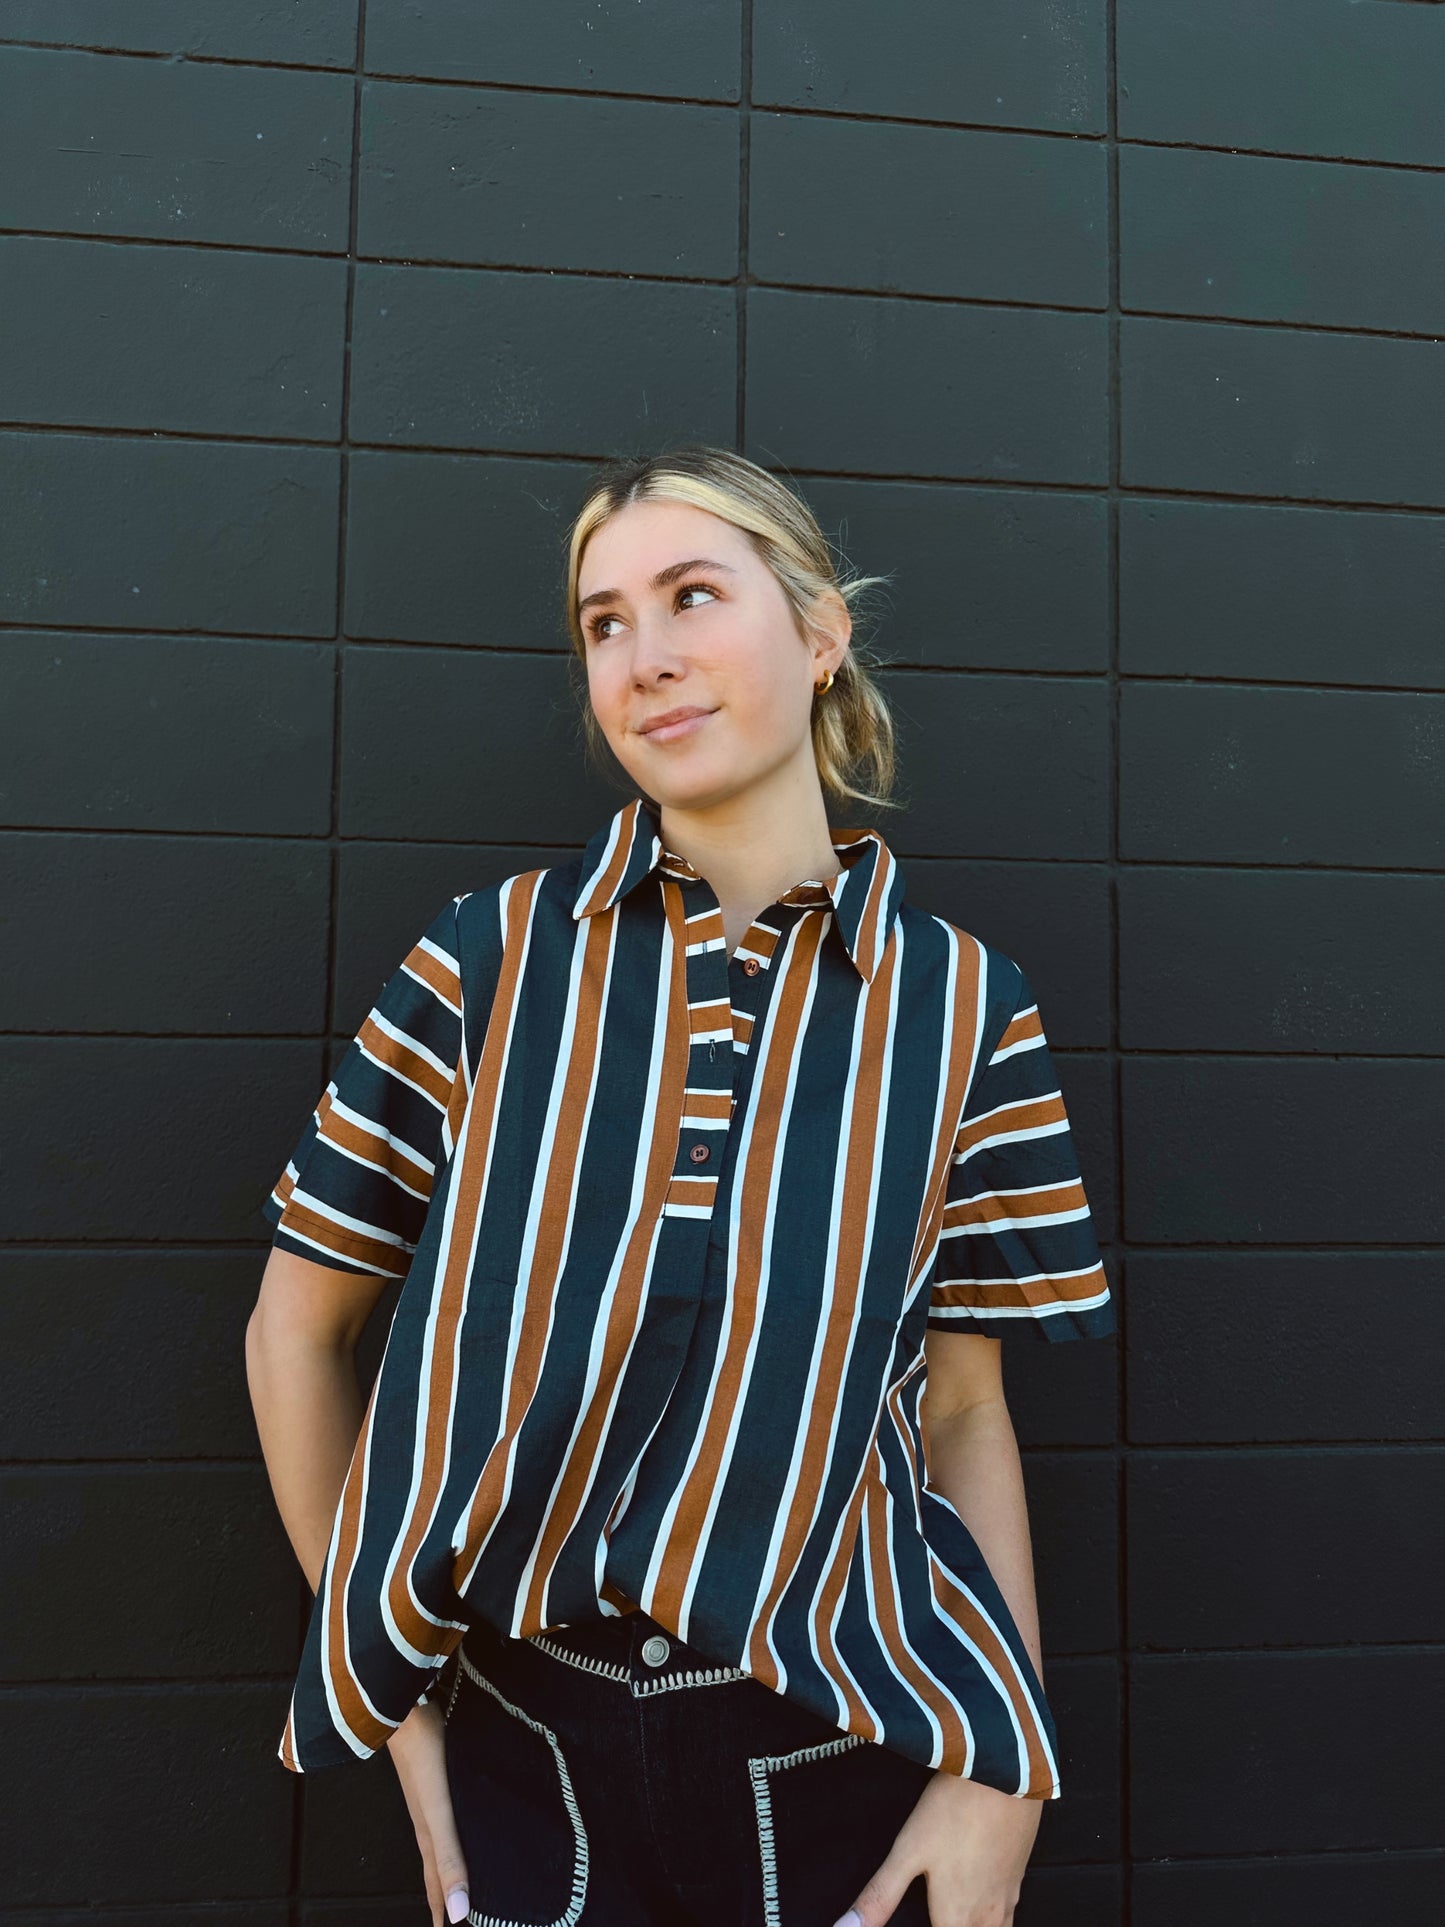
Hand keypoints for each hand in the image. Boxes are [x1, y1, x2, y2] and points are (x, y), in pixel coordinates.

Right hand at [386, 1694, 470, 1924]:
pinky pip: (451, 1806)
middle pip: (438, 1863)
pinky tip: (469, 1810)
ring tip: (465, 1870)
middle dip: (447, 1890)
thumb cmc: (421, 1755)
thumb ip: (449, 1859)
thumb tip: (460, 1914)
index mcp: (428, 1833)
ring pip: (444, 1834)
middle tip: (459, 1913)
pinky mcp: (441, 1766)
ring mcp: (433, 1791)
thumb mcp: (438, 1815)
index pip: (436, 1883)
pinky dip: (459, 1822)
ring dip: (453, 1856)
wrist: (403, 1703)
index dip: (443, 1909)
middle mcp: (429, 1816)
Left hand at [833, 1767, 1042, 1926]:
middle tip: (931, 1912)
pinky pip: (1006, 1920)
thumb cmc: (956, 1809)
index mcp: (955, 1919)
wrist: (1005, 1774)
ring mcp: (1006, 1902)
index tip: (917, 1918)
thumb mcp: (907, 1852)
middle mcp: (985, 1919)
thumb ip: (879, 1897)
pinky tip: (979, 1902)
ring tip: (952, 1915)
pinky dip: (992, 1922)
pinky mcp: (1018, 1882)